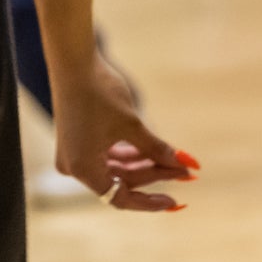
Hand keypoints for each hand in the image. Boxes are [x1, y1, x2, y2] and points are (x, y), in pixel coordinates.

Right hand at [54, 52, 196, 213]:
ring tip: (175, 159)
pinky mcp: (77, 139)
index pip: (119, 198)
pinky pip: (107, 155)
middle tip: (185, 170)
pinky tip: (153, 149)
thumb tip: (188, 166)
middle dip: (153, 175)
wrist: (73, 60)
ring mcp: (74, 152)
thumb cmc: (100, 92)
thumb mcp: (132, 125)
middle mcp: (74, 166)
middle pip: (120, 181)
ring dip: (144, 164)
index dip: (150, 202)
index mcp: (82, 169)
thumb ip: (157, 149)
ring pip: (116, 168)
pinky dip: (130, 152)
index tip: (175, 201)